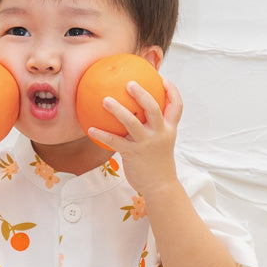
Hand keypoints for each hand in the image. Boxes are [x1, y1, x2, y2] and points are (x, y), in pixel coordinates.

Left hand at [86, 76, 181, 197]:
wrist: (160, 187)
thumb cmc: (157, 164)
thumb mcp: (160, 144)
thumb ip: (152, 129)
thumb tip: (136, 116)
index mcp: (169, 130)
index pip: (176, 107)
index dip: (172, 92)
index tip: (163, 79)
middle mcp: (160, 134)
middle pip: (154, 108)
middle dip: (142, 94)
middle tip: (129, 83)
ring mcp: (146, 144)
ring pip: (132, 122)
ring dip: (117, 110)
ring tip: (105, 100)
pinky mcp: (133, 154)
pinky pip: (114, 141)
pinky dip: (101, 134)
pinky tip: (90, 128)